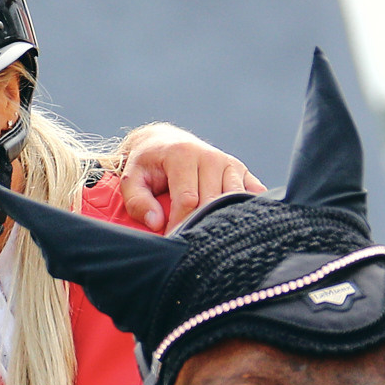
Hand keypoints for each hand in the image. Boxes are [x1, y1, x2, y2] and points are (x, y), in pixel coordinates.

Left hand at [117, 126, 264, 232]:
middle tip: (188, 242)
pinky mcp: (241, 171)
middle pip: (212, 202)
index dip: (180, 224)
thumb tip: (156, 224)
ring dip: (222, 219)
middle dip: (199, 225)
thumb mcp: (132, 180)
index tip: (173, 240)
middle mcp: (211, 157)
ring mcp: (229, 164)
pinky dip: (247, 208)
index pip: (188, 200)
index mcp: (183, 155)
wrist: (165, 141)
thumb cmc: (147, 164)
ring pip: (234, 200)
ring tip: (209, 235)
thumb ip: (138, 202)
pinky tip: (235, 222)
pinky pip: (253, 193)